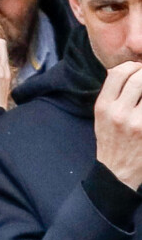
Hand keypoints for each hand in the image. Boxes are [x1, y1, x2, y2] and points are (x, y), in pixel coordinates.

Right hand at [95, 61, 141, 189]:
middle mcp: (118, 113)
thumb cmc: (111, 143)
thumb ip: (112, 96)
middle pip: (138, 76)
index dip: (132, 67)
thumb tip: (127, 71)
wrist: (117, 172)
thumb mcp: (102, 119)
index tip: (137, 71)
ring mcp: (136, 122)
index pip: (118, 73)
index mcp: (103, 108)